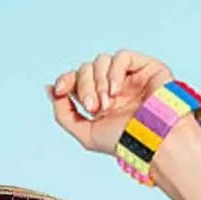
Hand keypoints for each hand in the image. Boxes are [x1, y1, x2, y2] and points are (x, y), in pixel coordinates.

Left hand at [45, 50, 172, 155]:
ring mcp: (127, 76)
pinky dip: (114, 72)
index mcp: (98, 100)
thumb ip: (63, 113)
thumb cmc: (122, 142)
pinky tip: (116, 91)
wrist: (152, 142)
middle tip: (93, 108)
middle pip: (85, 69)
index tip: (59, 90)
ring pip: (100, 61)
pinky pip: (121, 57)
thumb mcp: (84, 133)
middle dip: (84, 87)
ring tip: (107, 105)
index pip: (76, 79)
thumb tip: (49, 89)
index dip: (65, 80)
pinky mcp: (144, 66)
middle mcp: (111, 86)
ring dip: (98, 83)